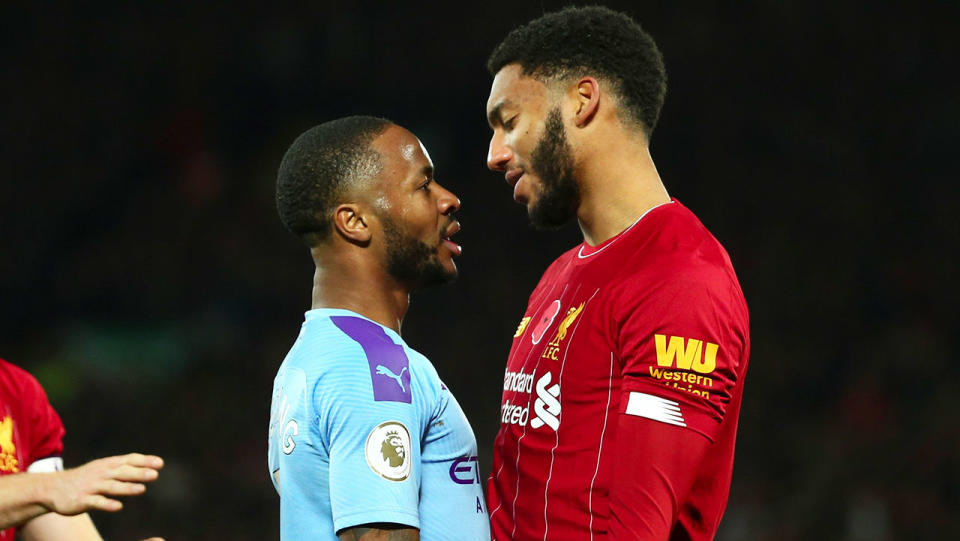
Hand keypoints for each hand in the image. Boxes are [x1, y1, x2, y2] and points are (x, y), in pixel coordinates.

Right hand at [38, 453, 163, 515]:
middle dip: (139, 473)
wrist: (52, 488)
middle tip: (155, 474)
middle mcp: (101, 473)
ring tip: (141, 490)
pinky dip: (107, 504)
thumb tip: (149, 468)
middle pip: (122, 472)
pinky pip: (96, 502)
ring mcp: (91, 487)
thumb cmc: (85, 479)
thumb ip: (124, 469)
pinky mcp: (82, 500)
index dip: (144, 461)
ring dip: (126, 488)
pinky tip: (118, 506)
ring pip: (111, 487)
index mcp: (108, 465)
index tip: (160, 463)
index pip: (129, 460)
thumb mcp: (103, 469)